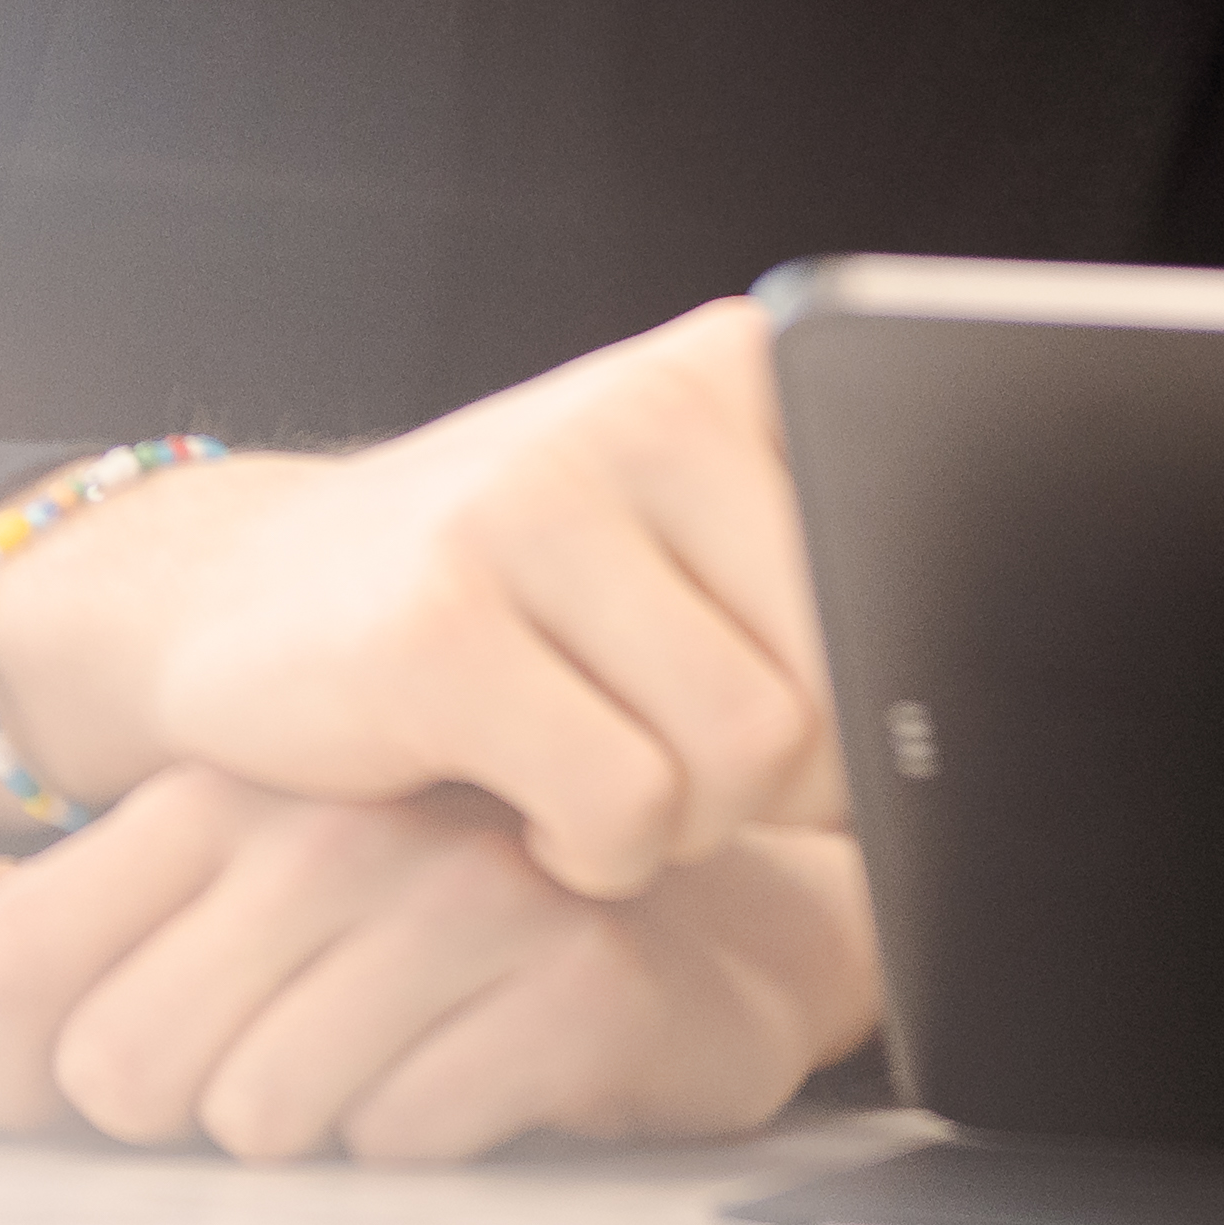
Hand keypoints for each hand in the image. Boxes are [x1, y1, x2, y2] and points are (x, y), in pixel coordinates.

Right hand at [0, 299, 831, 899]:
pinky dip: (598, 855)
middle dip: (777, 786)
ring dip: (686, 827)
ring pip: (745, 756)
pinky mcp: (438, 626)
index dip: (866, 704)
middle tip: (670, 763)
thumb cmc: (503, 592)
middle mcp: (639, 406)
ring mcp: (529, 504)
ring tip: (599, 778)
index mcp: (729, 369)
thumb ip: (822, 585)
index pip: (908, 578)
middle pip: (838, 688)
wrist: (240, 596)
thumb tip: (983, 726)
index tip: (802, 731)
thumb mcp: (680, 539)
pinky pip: (626, 808)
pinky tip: (533, 812)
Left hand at [0, 773, 883, 1161]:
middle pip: (124, 1072)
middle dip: (178, 1119)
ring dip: (311, 1134)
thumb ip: (6, 918)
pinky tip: (476, 1079)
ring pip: (262, 1119)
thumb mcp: (196, 905)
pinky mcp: (572, 986)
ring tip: (382, 1063)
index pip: (5, 963)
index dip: (19, 1076)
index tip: (82, 1089)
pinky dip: (426, 1145)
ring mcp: (461, 898)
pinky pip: (408, 1141)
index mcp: (216, 792)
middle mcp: (328, 825)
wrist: (685, 928)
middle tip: (272, 1070)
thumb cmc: (412, 927)